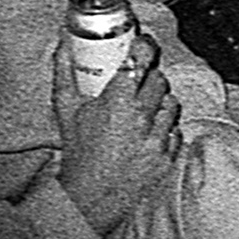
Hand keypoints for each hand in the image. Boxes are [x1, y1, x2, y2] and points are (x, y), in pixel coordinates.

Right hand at [53, 28, 182, 238]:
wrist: (90, 194)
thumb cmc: (78, 151)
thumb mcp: (66, 111)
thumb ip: (64, 74)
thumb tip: (62, 46)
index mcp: (118, 102)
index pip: (141, 61)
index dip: (144, 47)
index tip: (142, 43)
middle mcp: (142, 117)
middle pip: (159, 80)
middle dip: (149, 77)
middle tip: (137, 82)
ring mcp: (157, 137)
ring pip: (171, 103)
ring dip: (160, 102)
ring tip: (143, 109)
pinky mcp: (168, 154)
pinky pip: (175, 129)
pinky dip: (165, 128)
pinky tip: (149, 132)